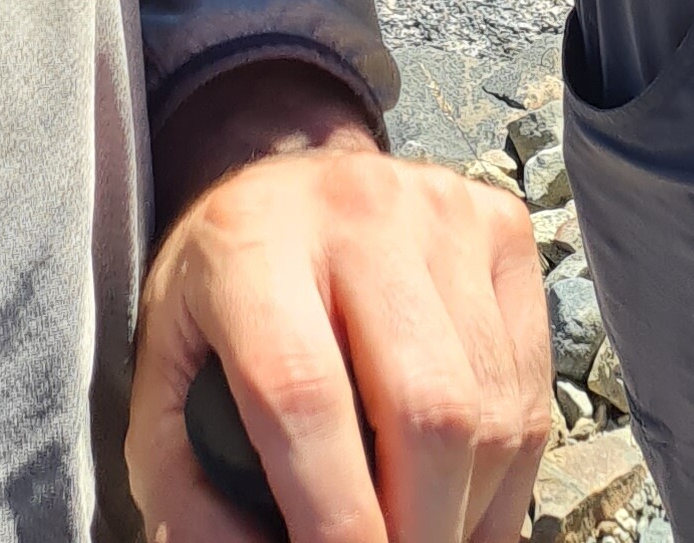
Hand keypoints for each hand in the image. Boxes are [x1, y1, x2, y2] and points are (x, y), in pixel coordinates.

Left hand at [129, 68, 548, 542]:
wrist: (278, 185)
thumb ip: (190, 493)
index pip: (302, 395)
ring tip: (420, 534)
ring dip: (465, 514)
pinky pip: (530, 388)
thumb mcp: (163, 387)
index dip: (333, 515)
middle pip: (426, 407)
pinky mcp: (501, 227)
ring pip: (491, 411)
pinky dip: (506, 477)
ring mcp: (441, 210)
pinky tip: (460, 498)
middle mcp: (355, 207)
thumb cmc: (219, 301)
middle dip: (420, 532)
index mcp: (249, 243)